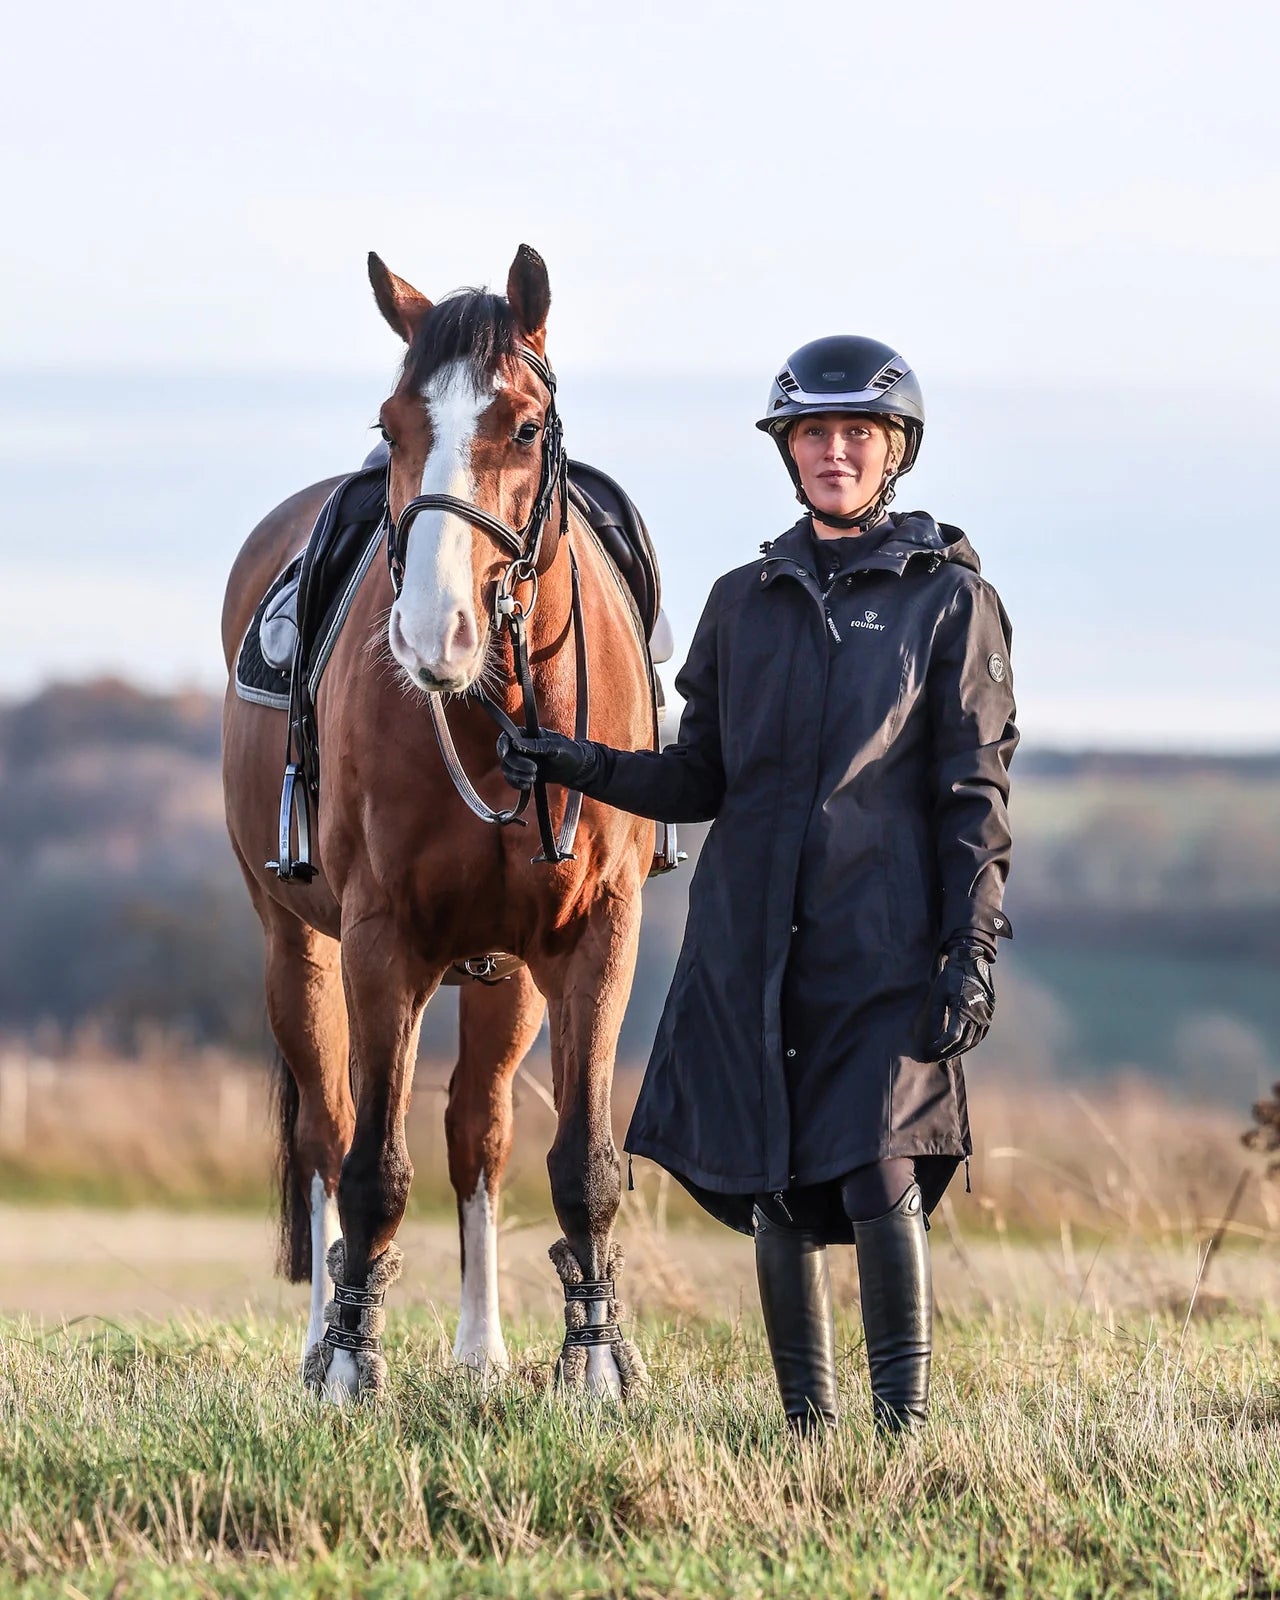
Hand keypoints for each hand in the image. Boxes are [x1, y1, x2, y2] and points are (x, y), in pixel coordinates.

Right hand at [497, 729, 598, 790]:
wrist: (576, 769)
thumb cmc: (569, 752)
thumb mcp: (556, 746)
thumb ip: (537, 745)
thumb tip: (517, 743)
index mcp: (527, 734)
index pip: (506, 737)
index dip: (502, 745)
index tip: (505, 754)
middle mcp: (520, 747)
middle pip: (506, 756)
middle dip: (517, 765)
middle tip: (534, 769)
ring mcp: (520, 761)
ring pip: (507, 769)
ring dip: (517, 776)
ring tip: (534, 778)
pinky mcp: (522, 774)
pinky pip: (511, 779)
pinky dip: (517, 784)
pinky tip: (528, 785)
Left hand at [924, 939, 994, 1059]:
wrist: (971, 963)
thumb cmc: (951, 978)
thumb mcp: (939, 994)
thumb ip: (937, 1016)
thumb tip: (933, 1036)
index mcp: (964, 1009)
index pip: (952, 1036)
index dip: (941, 1046)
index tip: (931, 1050)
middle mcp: (978, 1015)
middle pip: (963, 1042)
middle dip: (949, 1051)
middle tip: (936, 1057)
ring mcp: (986, 1015)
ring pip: (973, 1040)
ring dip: (960, 1049)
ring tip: (946, 1054)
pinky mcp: (989, 1014)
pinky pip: (980, 1034)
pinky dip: (970, 1042)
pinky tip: (960, 1045)